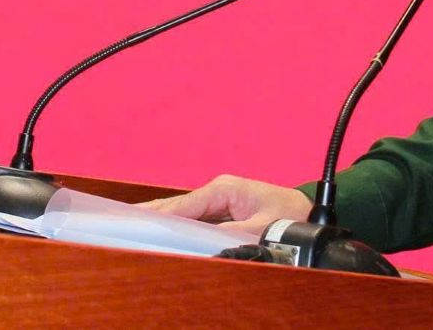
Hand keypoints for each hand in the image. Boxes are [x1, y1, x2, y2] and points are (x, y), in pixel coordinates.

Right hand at [140, 175, 314, 235]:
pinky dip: (177, 225)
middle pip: (177, 206)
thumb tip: (205, 244)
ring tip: (133, 227)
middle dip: (151, 214)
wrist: (309, 213)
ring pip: (184, 213)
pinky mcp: (222, 210)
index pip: (183, 205)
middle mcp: (218, 192)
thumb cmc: (289, 216)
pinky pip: (195, 219)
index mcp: (224, 189)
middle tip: (122, 223)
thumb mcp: (262, 228)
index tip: (136, 222)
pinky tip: (161, 232)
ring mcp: (219, 201)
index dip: (159, 215)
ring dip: (162, 221)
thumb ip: (232, 235)